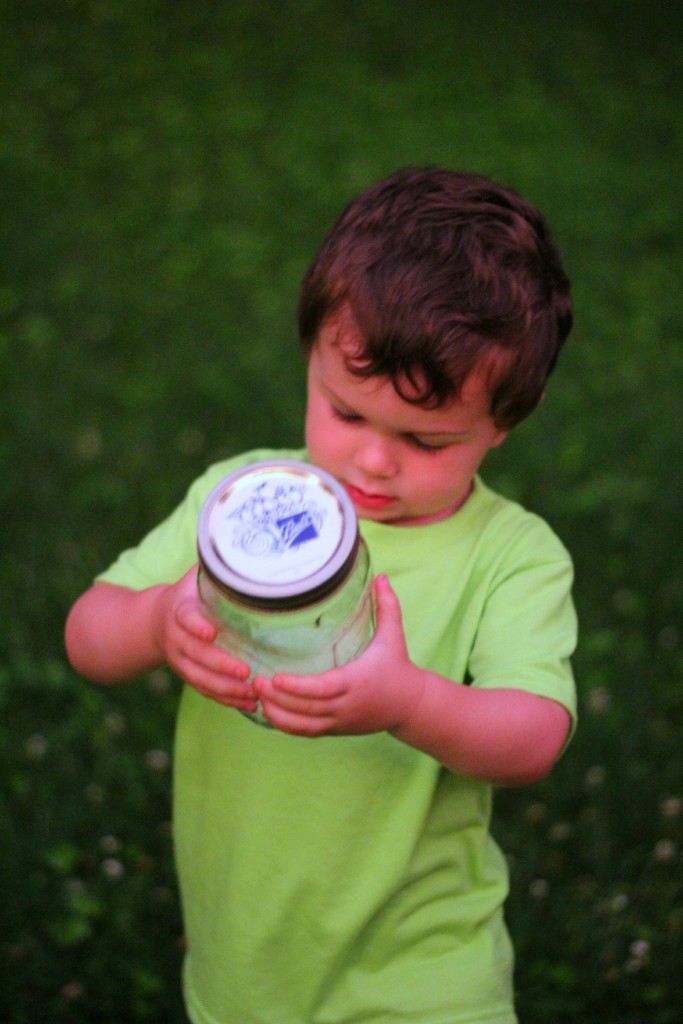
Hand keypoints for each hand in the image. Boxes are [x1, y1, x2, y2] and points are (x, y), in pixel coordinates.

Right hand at [154, 566, 257, 712]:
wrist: (155, 621)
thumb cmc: (188, 593)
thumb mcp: (195, 575)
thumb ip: (217, 564)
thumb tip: (243, 541)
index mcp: (178, 609)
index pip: (185, 618)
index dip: (196, 625)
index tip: (211, 631)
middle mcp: (176, 637)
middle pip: (194, 654)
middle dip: (219, 664)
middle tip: (245, 671)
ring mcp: (180, 659)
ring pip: (199, 678)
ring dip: (225, 688)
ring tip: (252, 693)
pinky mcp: (188, 675)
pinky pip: (205, 690)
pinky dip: (226, 699)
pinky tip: (250, 704)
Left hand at [254, 575, 425, 736]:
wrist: (411, 705)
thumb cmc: (398, 666)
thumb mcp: (394, 635)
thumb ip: (387, 605)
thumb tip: (381, 576)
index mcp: (356, 681)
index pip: (322, 689)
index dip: (297, 687)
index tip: (275, 678)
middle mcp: (346, 705)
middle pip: (306, 709)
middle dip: (277, 698)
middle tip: (254, 681)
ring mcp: (339, 720)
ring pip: (302, 725)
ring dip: (277, 713)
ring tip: (256, 695)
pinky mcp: (335, 729)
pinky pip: (306, 732)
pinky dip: (285, 724)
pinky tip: (268, 710)